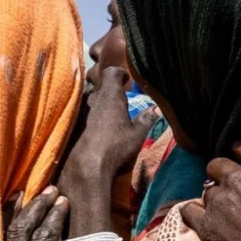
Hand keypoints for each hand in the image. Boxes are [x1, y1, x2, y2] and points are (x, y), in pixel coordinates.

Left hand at [4, 187, 73, 240]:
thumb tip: (63, 238)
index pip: (43, 237)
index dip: (55, 215)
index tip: (65, 200)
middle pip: (21, 231)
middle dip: (37, 207)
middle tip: (52, 190)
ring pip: (2, 236)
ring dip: (15, 212)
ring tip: (26, 193)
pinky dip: (0, 227)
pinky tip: (6, 215)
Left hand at [62, 66, 158, 199]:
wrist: (90, 167)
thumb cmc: (117, 146)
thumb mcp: (138, 133)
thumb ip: (147, 119)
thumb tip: (157, 108)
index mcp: (111, 97)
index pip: (111, 73)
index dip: (119, 73)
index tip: (127, 79)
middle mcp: (97, 102)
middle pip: (101, 87)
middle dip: (112, 89)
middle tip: (125, 96)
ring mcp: (88, 115)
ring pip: (96, 101)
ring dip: (106, 103)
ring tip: (118, 111)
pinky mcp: (83, 128)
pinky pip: (93, 115)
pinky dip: (101, 116)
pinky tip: (109, 127)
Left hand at [181, 143, 240, 240]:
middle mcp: (238, 178)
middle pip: (218, 164)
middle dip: (225, 172)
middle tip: (237, 189)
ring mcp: (219, 203)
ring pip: (206, 188)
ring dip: (215, 195)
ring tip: (228, 210)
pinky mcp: (207, 228)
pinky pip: (188, 210)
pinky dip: (195, 213)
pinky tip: (205, 220)